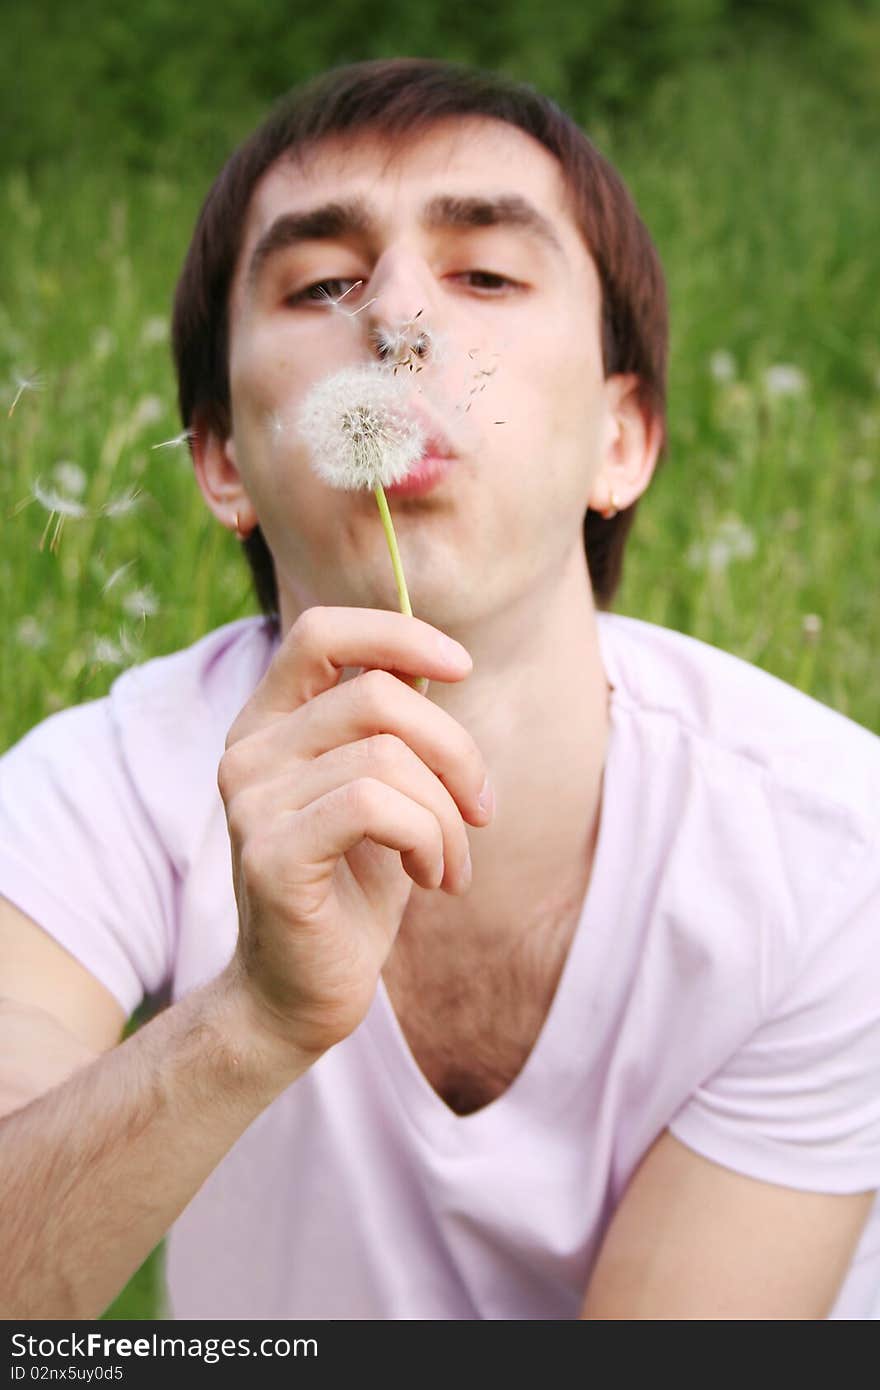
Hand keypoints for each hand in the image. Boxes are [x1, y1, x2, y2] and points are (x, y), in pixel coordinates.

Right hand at [217, 606, 492, 1060]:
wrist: (302, 994)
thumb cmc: (352, 889)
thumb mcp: (381, 793)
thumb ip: (391, 730)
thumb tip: (436, 662)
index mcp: (269, 724)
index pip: (321, 631)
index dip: (398, 633)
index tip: (462, 666)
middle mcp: (247, 752)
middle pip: (377, 695)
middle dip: (456, 751)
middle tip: (481, 811)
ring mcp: (251, 803)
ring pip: (389, 758)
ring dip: (448, 817)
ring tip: (451, 864)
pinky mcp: (270, 855)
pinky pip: (377, 807)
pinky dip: (429, 840)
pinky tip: (432, 879)